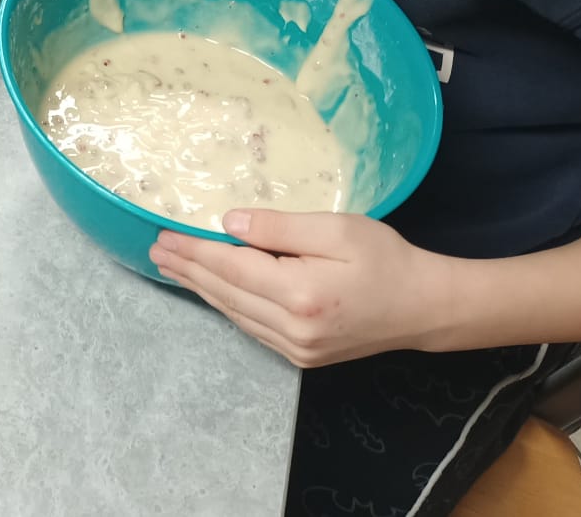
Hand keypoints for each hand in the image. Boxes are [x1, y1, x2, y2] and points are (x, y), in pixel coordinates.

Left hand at [150, 211, 447, 366]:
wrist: (424, 307)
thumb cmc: (386, 258)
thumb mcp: (336, 229)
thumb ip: (280, 227)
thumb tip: (229, 224)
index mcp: (300, 294)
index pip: (230, 269)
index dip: (194, 252)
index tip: (163, 236)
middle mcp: (293, 329)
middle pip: (226, 294)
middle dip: (188, 270)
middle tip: (156, 250)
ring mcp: (297, 348)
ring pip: (235, 314)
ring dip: (202, 289)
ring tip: (174, 267)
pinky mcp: (303, 355)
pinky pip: (252, 327)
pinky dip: (227, 305)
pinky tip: (213, 290)